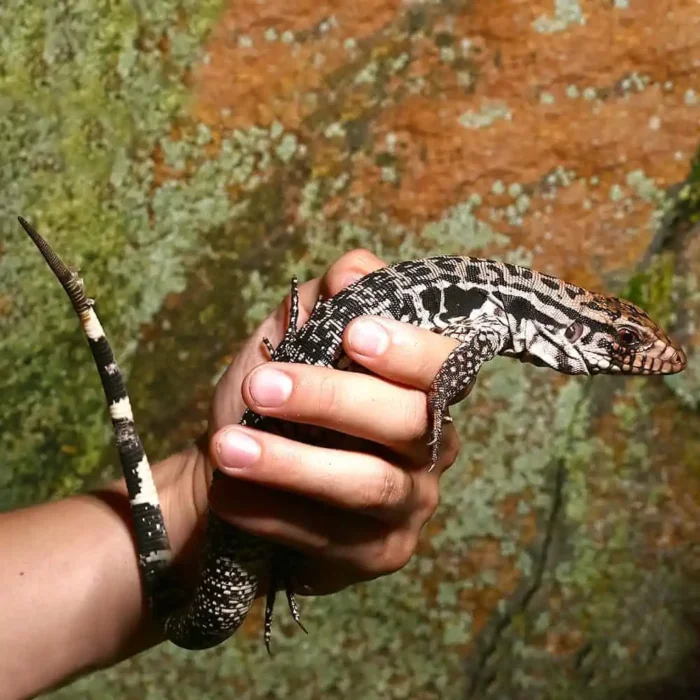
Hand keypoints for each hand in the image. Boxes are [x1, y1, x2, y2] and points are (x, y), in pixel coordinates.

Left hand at [201, 249, 460, 594]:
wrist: (234, 472)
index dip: (409, 349)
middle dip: (332, 400)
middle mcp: (430, 444)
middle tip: (261, 388)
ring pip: (369, 484)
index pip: (444, 364)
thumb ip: (323, 301)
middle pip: (407, 422)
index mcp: (420, 387)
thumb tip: (352, 270)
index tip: (353, 333)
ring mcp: (409, 503)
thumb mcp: (289, 339)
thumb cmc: (272, 398)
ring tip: (228, 449)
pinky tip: (228, 493)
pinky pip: (330, 535)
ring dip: (293, 463)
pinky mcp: (378, 552)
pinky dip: (272, 510)